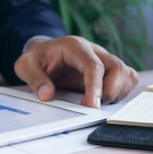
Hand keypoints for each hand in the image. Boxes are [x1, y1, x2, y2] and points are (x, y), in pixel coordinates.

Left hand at [14, 35, 138, 107]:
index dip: (95, 86)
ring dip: (117, 93)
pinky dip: (121, 92)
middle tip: (91, 107)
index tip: (92, 106)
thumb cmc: (36, 58)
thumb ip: (35, 79)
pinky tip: (103, 99)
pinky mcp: (108, 71)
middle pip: (117, 68)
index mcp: (75, 47)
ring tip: (95, 103)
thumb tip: (47, 95)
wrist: (43, 53)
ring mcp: (104, 60)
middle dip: (110, 91)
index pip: (94, 65)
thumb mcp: (25, 66)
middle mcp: (94, 51)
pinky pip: (127, 79)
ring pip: (126, 74)